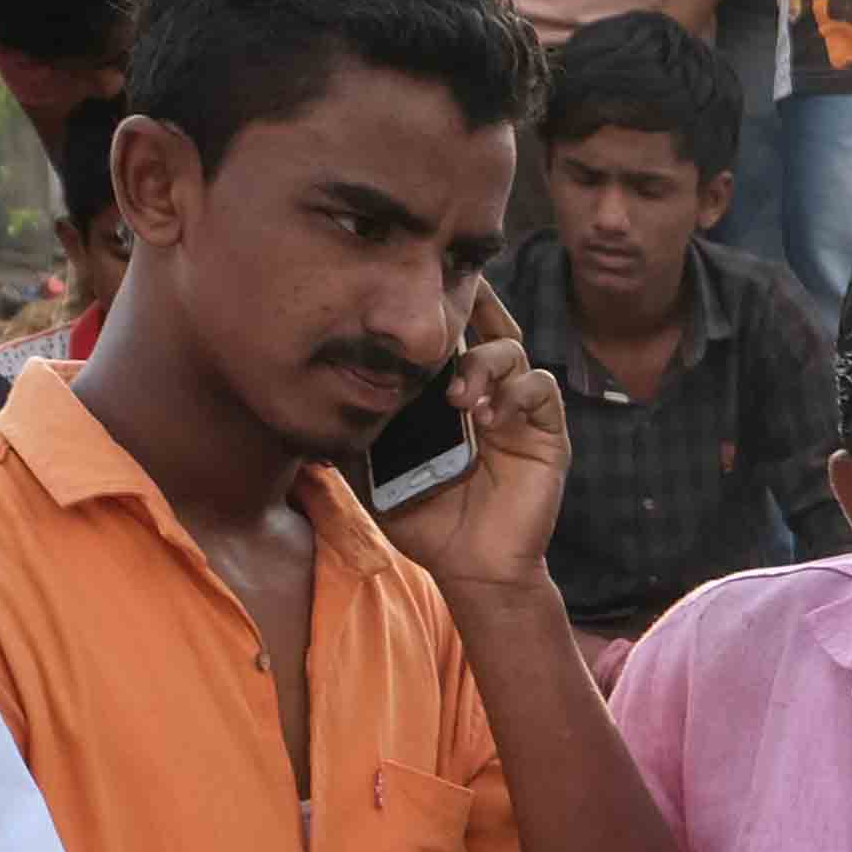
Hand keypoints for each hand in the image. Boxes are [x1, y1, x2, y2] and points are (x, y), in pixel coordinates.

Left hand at [372, 281, 571, 597]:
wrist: (469, 569)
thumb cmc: (424, 521)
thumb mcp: (373, 472)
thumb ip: (349, 434)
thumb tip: (304, 404)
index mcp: (448, 391)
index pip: (447, 332)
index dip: (437, 304)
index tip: (410, 282)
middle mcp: (487, 390)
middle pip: (487, 321)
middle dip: (471, 302)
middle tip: (444, 301)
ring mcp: (519, 410)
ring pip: (511, 350)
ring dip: (483, 363)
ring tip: (458, 399)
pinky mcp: (547, 433)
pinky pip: (541, 388)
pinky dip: (516, 393)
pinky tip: (489, 418)